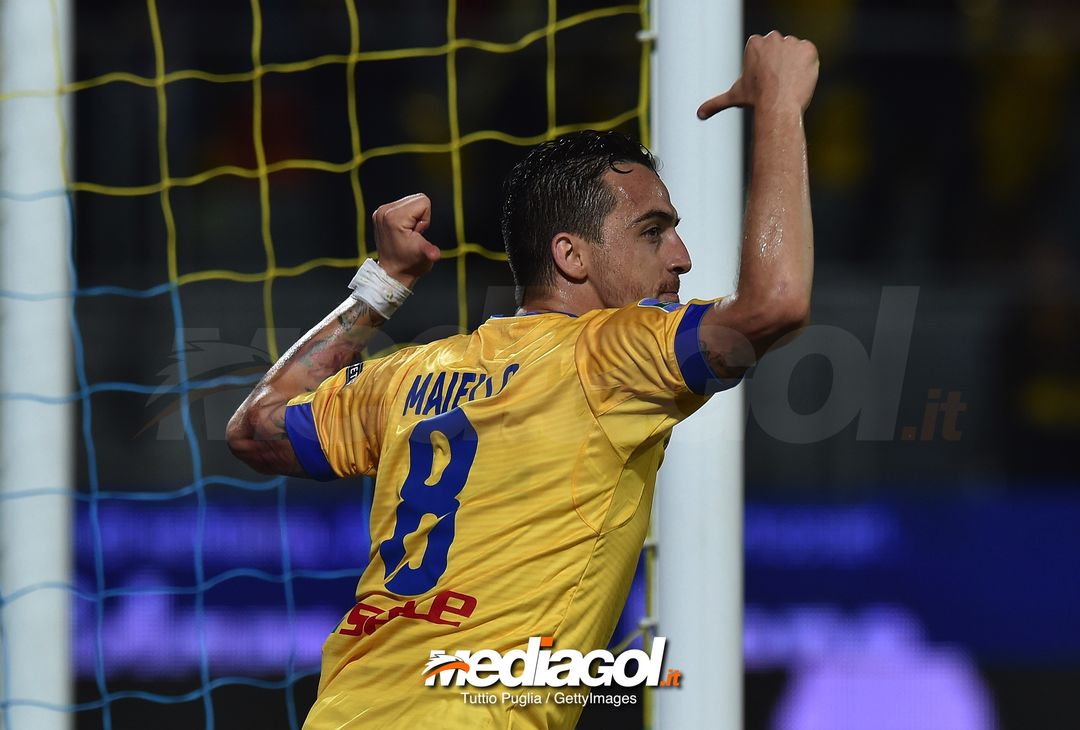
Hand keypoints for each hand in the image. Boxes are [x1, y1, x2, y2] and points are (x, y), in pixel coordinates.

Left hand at [371, 193, 441, 286]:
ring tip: (408, 234)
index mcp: (394, 217)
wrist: (393, 273)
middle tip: (412, 235)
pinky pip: (403, 205)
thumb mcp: (423, 256)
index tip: (416, 234)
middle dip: (420, 217)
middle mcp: (384, 210)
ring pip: (410, 201)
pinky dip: (407, 217)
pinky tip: (402, 231)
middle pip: (417, 198)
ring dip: (414, 217)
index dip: (425, 219)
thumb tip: (435, 255)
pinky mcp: (380, 213)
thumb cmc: (409, 264)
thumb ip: (430, 251)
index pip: (423, 201)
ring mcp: (380, 211)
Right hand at [697, 31, 818, 118]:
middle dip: (779, 64)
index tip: (765, 81)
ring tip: (788, 83)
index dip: (766, 69)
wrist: (778, 104)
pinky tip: (799, 79)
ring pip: (795, 53)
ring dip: (793, 65)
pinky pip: (809, 55)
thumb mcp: (734, 97)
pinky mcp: (808, 48)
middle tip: (777, 84)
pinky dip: (807, 66)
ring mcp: (792, 41)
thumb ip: (716, 102)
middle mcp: (773, 37)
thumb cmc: (755, 99)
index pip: (765, 52)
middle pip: (780, 50)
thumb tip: (699, 114)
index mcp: (755, 43)